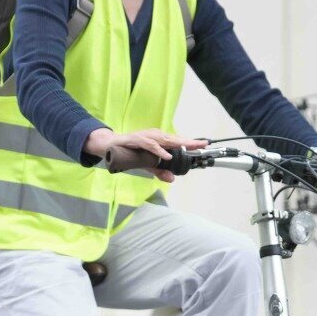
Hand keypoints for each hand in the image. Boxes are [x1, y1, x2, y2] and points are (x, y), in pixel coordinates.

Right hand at [85, 127, 206, 182]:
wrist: (112, 146)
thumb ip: (159, 171)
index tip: (205, 145)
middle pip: (175, 138)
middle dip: (189, 141)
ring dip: (178, 143)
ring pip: (165, 139)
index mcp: (159, 140)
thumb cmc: (131, 152)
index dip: (191, 143)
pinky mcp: (137, 139)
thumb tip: (172, 179)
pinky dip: (159, 150)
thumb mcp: (147, 164)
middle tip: (202, 144)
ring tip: (189, 146)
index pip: (178, 141)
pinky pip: (150, 145)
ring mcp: (146, 136)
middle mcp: (155, 136)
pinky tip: (167, 155)